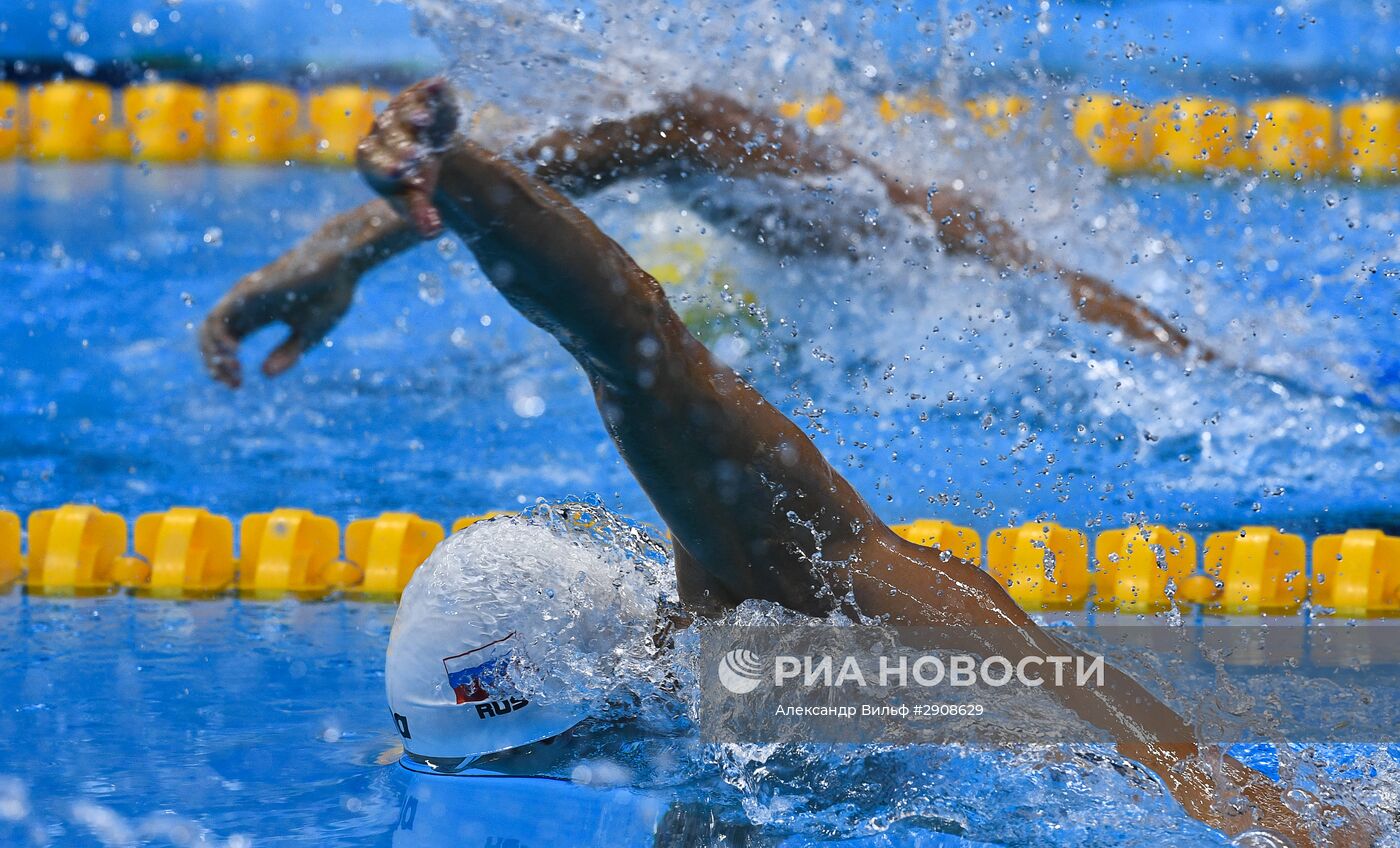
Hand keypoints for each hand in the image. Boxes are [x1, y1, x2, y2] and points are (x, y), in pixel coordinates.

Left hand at [199, 256, 359, 387]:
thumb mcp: (308, 334)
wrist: (341, 266)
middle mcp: (245, 307)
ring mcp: (244, 298)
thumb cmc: (328, 296)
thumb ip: (287, 354)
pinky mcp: (247, 292)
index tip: (237, 386)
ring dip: (212, 353)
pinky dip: (218, 336)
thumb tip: (264, 375)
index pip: (226, 345)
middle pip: (211, 338)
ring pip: (208, 327)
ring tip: (232, 369)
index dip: (224, 368)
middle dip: (215, 365)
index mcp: (257, 317)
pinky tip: (233, 351)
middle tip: (234, 383)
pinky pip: (219, 316)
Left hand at [357, 78, 459, 238]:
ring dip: (413, 114)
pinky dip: (431, 89)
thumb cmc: (414, 181)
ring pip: (402, 111)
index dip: (385, 166)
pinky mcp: (418, 96)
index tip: (399, 172)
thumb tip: (433, 231)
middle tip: (415, 156)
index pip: (374, 162)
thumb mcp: (415, 200)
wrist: (424, 151)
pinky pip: (422, 91)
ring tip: (425, 120)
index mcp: (372, 159)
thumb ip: (421, 215)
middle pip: (388, 137)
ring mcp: (399, 111)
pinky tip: (439, 84)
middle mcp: (381, 131)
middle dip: (401, 145)